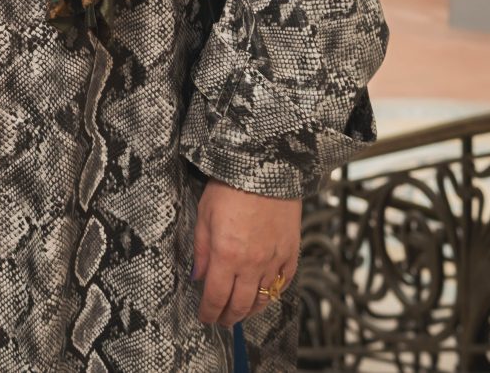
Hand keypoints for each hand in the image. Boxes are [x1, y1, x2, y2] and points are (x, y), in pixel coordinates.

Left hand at [194, 180, 300, 327]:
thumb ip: (202, 250)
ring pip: (264, 298)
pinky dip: (273, 293)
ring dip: (251, 310)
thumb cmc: (230, 188)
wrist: (265, 168)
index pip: (216, 297)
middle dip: (229, 317)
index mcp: (226, 255)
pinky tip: (265, 295)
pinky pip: (283, 283)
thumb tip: (198, 276)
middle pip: (241, 304)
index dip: (209, 312)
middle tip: (222, 321)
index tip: (205, 318)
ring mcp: (275, 260)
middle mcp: (252, 263)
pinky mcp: (291, 253)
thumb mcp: (204, 215)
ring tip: (241, 313)